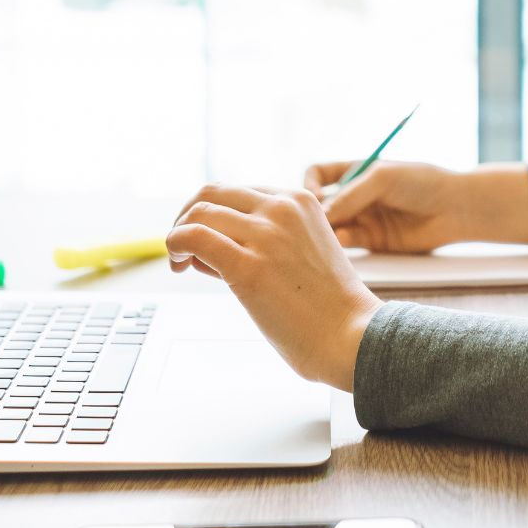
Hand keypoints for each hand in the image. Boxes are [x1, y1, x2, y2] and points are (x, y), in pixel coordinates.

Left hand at [166, 183, 382, 389]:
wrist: (353, 336)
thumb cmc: (329, 307)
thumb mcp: (305, 250)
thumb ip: (268, 239)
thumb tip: (210, 247)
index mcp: (299, 199)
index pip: (236, 190)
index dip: (213, 213)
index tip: (206, 241)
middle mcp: (282, 208)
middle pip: (212, 192)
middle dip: (188, 216)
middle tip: (182, 246)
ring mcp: (265, 235)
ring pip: (198, 212)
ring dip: (178, 234)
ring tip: (180, 263)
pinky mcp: (248, 266)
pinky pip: (193, 237)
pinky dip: (175, 245)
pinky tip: (178, 265)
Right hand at [301, 158, 468, 253]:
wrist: (455, 207)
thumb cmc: (422, 182)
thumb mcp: (382, 178)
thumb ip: (350, 194)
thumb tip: (322, 215)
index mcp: (356, 170)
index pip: (318, 174)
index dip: (310, 184)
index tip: (313, 196)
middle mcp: (357, 194)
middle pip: (322, 204)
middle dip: (316, 212)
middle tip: (317, 221)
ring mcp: (364, 218)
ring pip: (332, 226)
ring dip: (326, 230)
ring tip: (331, 232)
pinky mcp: (374, 241)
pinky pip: (349, 243)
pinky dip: (342, 243)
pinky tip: (346, 240)